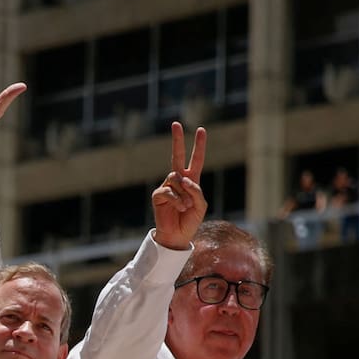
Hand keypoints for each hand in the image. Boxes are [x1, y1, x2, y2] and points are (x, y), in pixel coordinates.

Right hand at [151, 122, 206, 249]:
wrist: (177, 235)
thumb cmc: (190, 220)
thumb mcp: (201, 205)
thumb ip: (196, 190)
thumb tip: (183, 179)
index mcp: (191, 180)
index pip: (195, 159)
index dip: (199, 145)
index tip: (201, 130)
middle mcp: (178, 180)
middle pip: (177, 156)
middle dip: (177, 140)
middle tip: (176, 123)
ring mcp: (167, 186)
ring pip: (176, 178)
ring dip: (184, 193)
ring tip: (185, 207)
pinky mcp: (158, 195)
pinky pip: (169, 190)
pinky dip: (177, 200)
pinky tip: (180, 208)